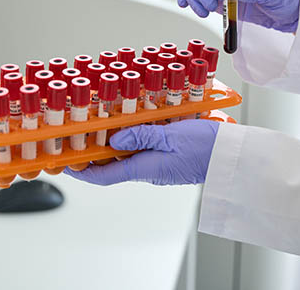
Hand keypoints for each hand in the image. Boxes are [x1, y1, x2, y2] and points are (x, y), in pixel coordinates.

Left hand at [64, 119, 218, 185]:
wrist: (232, 156)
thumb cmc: (207, 147)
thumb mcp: (170, 135)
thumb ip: (141, 136)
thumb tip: (115, 141)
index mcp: (146, 168)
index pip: (105, 175)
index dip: (83, 171)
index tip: (66, 164)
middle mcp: (150, 170)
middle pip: (115, 165)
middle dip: (96, 153)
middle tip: (81, 138)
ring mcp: (160, 166)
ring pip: (129, 156)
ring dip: (115, 144)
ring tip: (103, 127)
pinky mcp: (170, 159)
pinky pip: (145, 151)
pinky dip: (134, 140)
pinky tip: (134, 125)